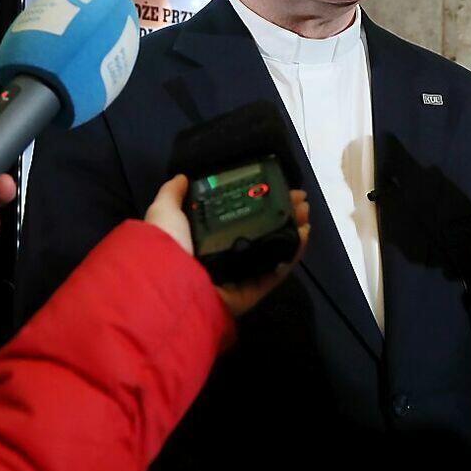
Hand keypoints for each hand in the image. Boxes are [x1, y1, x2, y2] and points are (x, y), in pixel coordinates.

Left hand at [145, 176, 309, 316]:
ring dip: (292, 231)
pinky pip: (276, 272)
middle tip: (299, 200)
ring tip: (307, 213)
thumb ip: (173, 195)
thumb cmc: (167, 247)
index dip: (258, 203)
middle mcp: (223, 258)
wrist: (169, 287)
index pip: (237, 219)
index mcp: (204, 241)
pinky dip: (292, 254)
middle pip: (260, 233)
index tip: (276, 187)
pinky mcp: (252, 293)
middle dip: (282, 214)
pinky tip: (304, 235)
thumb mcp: (164, 212)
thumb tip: (183, 177)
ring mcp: (240, 277)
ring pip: (273, 251)